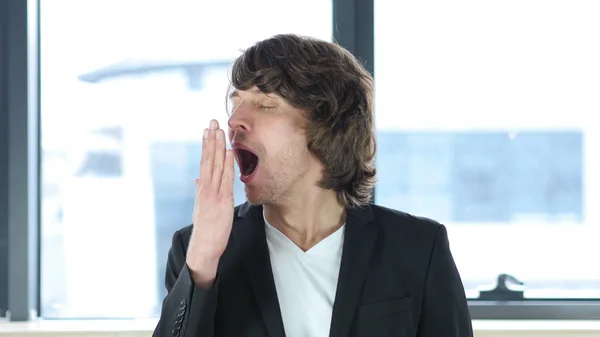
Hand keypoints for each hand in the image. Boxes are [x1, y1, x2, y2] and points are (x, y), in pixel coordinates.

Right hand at [186, 119, 234, 287]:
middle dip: (210, 139)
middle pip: (208, 159)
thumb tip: (197, 180)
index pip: (204, 163)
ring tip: (218, 129)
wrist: (203, 248)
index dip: (206, 145)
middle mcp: (206, 188)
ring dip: (217, 146)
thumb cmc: (206, 230)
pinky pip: (225, 179)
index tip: (207, 130)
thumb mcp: (202, 208)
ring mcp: (212, 194)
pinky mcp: (220, 201)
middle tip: (212, 121)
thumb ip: (200, 192)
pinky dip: (226, 163)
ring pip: (215, 165)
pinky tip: (228, 151)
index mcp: (202, 189)